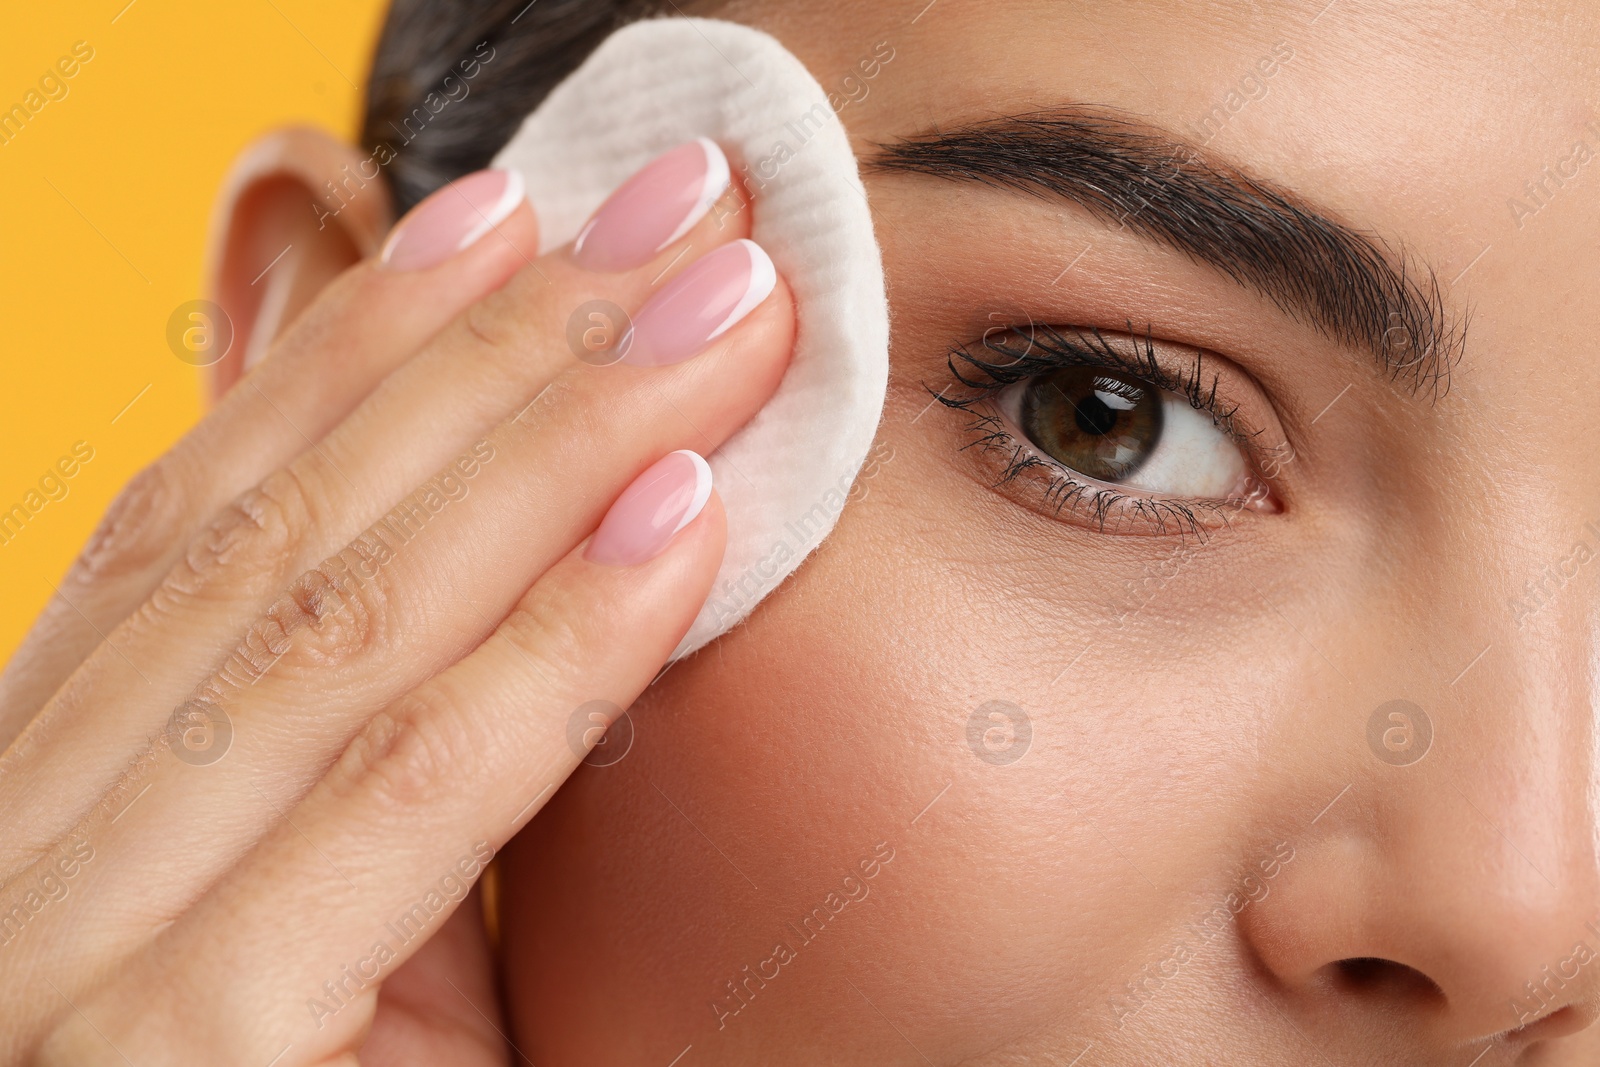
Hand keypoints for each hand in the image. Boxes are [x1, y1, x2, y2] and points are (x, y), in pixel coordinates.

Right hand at [0, 144, 791, 1064]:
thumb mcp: (323, 918)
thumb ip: (376, 753)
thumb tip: (535, 556)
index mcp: (45, 804)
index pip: (205, 518)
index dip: (358, 346)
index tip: (513, 216)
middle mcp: (20, 850)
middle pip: (282, 531)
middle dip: (497, 346)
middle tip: (674, 210)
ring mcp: (64, 958)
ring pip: (336, 620)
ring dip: (551, 440)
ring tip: (713, 314)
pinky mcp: (173, 1057)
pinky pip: (402, 801)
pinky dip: (548, 649)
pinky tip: (679, 523)